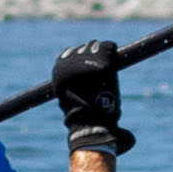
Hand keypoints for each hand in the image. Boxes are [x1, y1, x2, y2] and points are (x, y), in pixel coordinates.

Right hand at [50, 38, 133, 159]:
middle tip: (101, 70)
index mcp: (59, 70)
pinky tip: (114, 56)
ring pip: (96, 46)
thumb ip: (72, 83)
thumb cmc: (83, 116)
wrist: (91, 124)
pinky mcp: (100, 61)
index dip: (84, 60)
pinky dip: (112, 50)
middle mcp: (68, 62)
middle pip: (84, 48)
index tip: (91, 69)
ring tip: (107, 69)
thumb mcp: (68, 98)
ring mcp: (84, 61)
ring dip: (103, 54)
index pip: (71, 53)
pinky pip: (108, 47)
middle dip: (94, 55)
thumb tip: (76, 78)